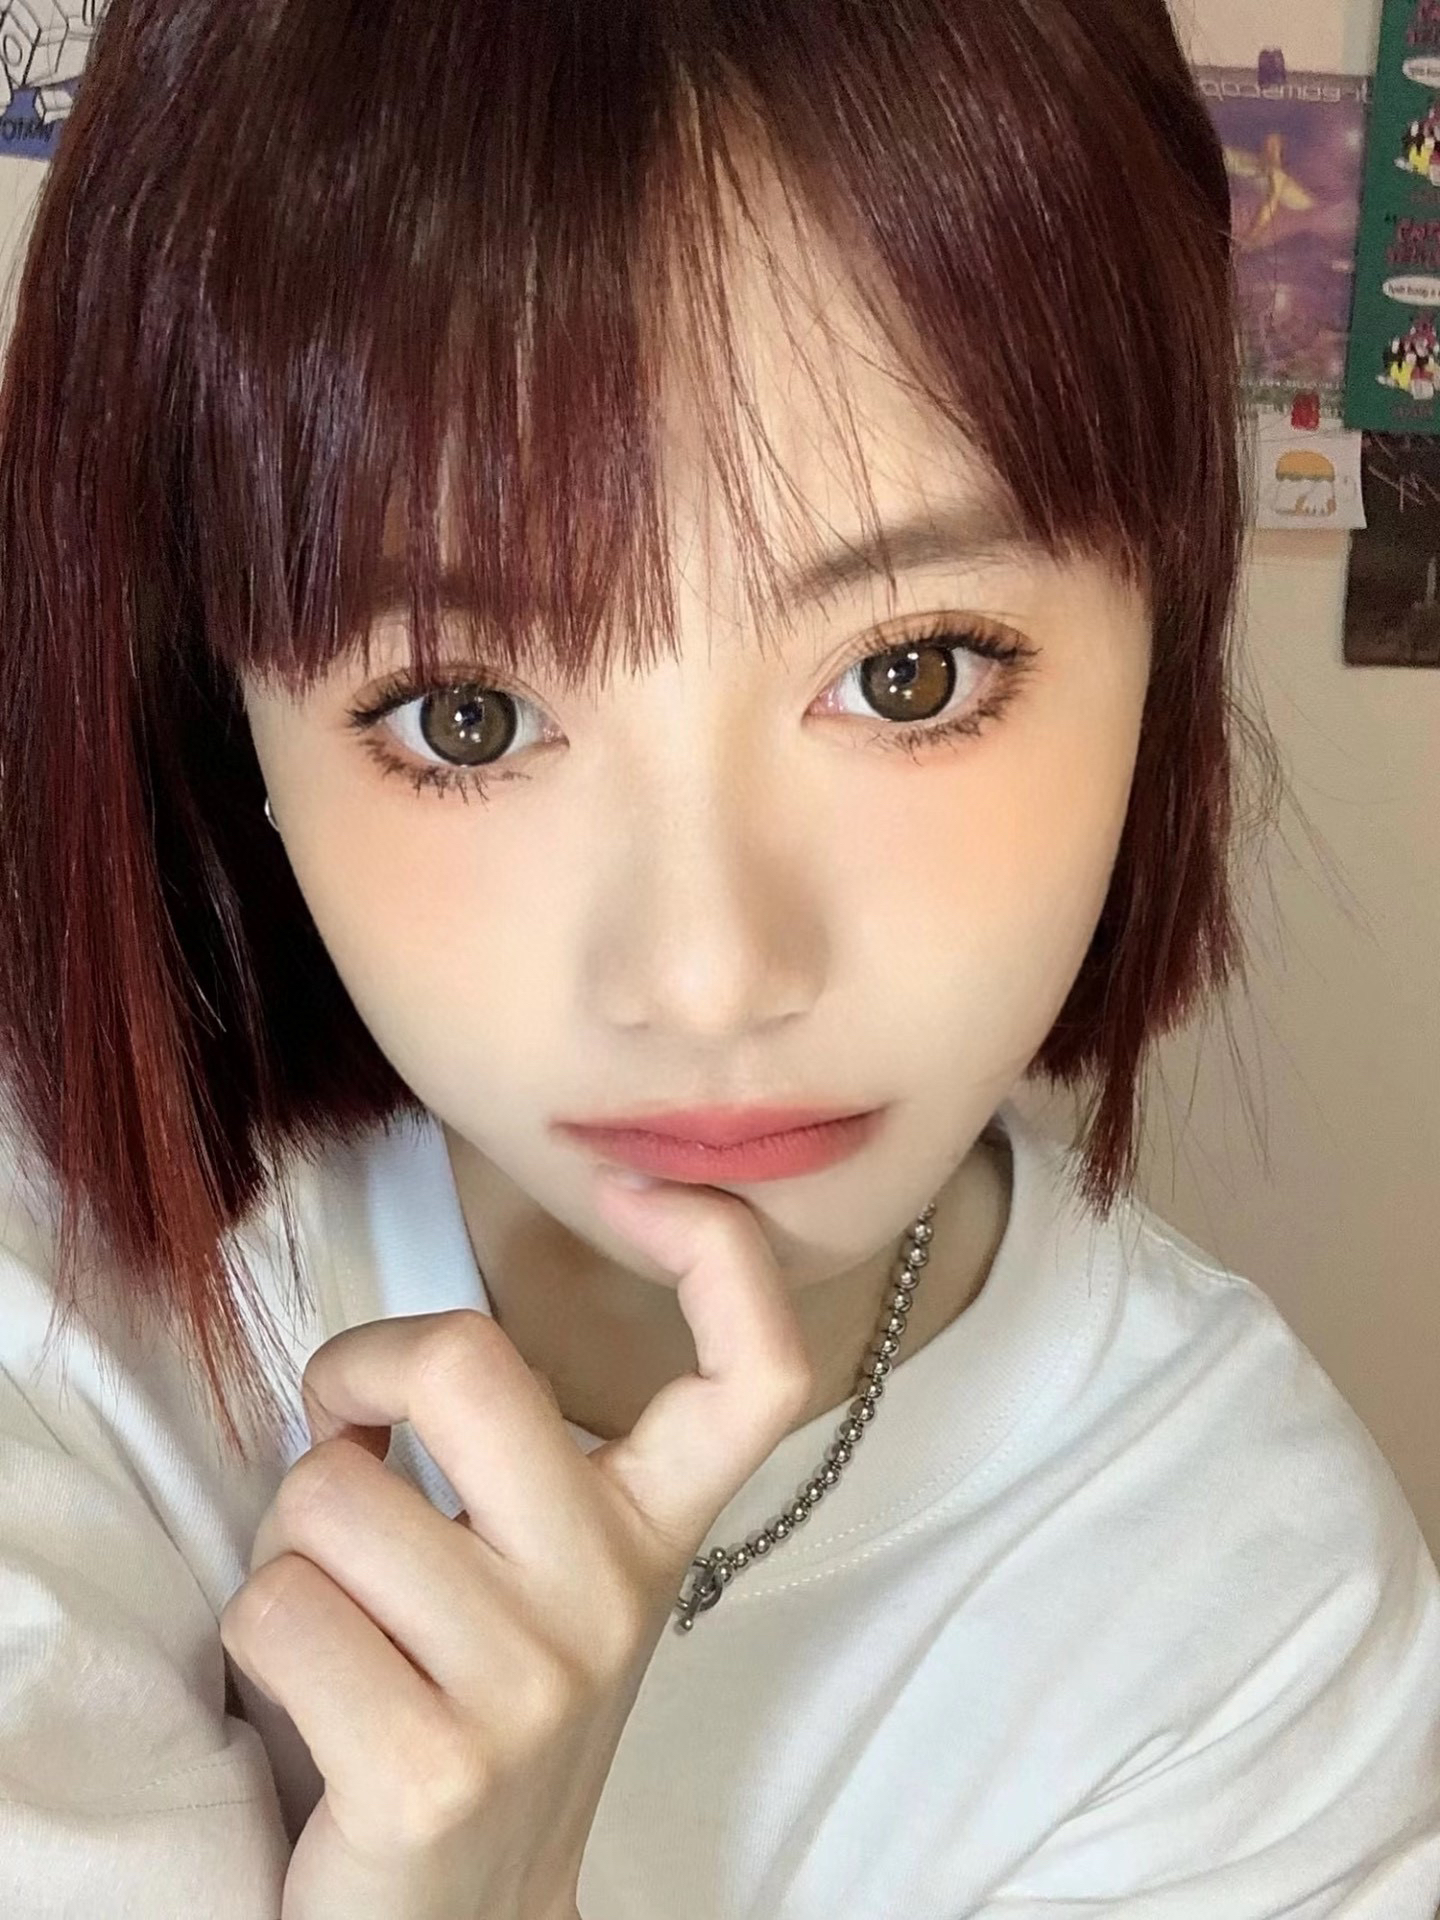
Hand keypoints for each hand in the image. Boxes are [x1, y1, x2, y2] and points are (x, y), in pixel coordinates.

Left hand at [219, 1167, 812, 1919]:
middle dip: (360, 1367)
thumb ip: (514, 1460)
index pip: (757, 1372)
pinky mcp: (432, 1768)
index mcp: (651, 1530)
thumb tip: (387, 1362)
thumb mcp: (541, 1577)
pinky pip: (274, 1607)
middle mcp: (613, 1595)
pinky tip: (314, 1691)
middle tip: (346, 1424)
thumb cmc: (474, 1705)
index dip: (718, 1249)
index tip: (635, 1189)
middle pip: (468, 1364)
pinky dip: (256, 1635)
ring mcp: (532, 1686)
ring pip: (327, 1493)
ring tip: (339, 1613)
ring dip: (288, 1544)